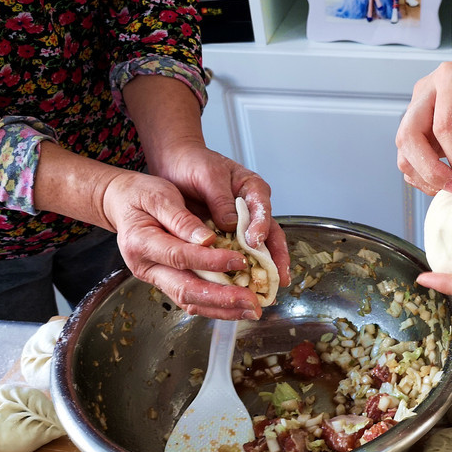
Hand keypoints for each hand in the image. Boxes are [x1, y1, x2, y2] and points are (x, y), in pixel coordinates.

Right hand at [95, 170, 273, 318]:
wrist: (122, 204)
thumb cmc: (140, 195)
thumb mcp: (160, 195)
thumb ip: (181, 218)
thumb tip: (207, 239)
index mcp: (141, 243)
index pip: (180, 257)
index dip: (211, 261)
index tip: (240, 261)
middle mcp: (146, 267)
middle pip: (186, 291)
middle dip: (222, 299)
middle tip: (252, 302)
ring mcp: (156, 278)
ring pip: (190, 301)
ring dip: (223, 309)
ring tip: (251, 309)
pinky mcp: (167, 282)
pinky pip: (192, 299)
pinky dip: (216, 306)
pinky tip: (238, 306)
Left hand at [148, 142, 289, 279]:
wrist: (173, 164)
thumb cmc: (192, 162)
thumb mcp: (207, 175)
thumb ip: (221, 199)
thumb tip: (233, 224)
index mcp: (251, 188)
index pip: (263, 209)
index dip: (261, 226)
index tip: (255, 241)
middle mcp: (250, 208)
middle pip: (270, 234)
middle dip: (276, 257)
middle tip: (279, 277)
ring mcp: (239, 224)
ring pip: (257, 248)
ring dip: (263, 269)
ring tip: (267, 288)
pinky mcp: (225, 236)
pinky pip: (236, 254)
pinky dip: (241, 269)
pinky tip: (243, 285)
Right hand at [396, 60, 451, 195]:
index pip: (444, 126)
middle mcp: (427, 90)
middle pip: (410, 136)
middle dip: (430, 170)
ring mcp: (416, 107)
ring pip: (404, 148)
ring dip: (424, 175)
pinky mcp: (415, 124)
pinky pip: (408, 154)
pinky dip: (422, 174)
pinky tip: (445, 181)